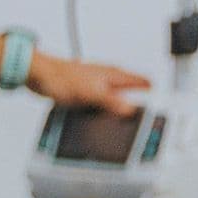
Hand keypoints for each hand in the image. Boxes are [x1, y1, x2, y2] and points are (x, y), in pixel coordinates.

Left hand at [27, 51, 150, 114]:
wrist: (40, 74)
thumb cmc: (61, 77)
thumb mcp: (93, 93)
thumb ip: (113, 102)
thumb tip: (131, 110)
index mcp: (115, 75)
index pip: (144, 83)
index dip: (153, 96)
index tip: (157, 111)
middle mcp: (109, 78)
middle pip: (134, 91)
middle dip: (139, 105)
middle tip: (143, 121)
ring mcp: (98, 84)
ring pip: (118, 97)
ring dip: (120, 109)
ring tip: (123, 123)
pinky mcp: (87, 91)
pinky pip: (104, 102)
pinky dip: (104, 111)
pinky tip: (100, 119)